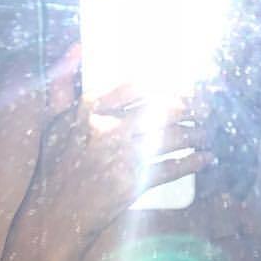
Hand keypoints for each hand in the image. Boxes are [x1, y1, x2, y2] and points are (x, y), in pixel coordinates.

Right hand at [19, 52, 213, 249]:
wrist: (55, 216)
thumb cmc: (55, 167)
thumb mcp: (54, 120)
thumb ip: (64, 81)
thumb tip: (77, 44)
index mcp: (89, 111)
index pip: (135, 87)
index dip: (163, 85)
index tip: (179, 86)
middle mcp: (108, 131)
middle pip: (161, 111)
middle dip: (188, 108)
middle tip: (203, 108)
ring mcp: (123, 158)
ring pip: (170, 139)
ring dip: (195, 134)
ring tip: (206, 132)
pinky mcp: (134, 184)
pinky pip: (171, 169)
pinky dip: (192, 163)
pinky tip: (204, 158)